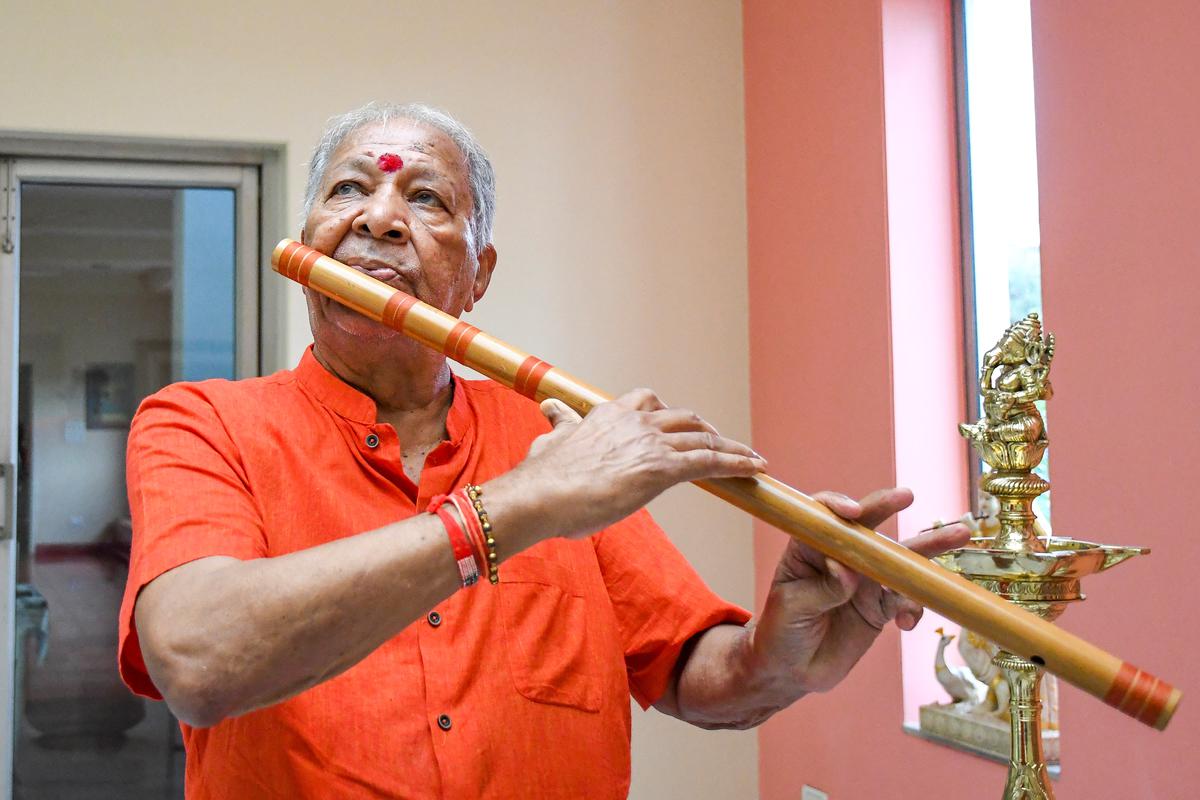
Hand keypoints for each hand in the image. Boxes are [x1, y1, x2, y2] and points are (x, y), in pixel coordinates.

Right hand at [510, 389, 766, 540]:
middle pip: (683, 418)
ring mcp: (651, 443)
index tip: (678, 428)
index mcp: (609, 414)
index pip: (647, 403)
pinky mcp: (663, 468)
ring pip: (703, 438)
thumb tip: (550, 408)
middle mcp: (634, 421)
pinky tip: (756, 469)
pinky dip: (738, 463)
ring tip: (749, 459)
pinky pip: (711, 461)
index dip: (668, 416)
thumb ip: (559, 424)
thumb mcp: (551, 441)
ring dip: (730, 447)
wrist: (540, 495)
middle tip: (718, 444)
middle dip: (705, 430)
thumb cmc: (543, 477)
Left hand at [750, 488, 969, 694]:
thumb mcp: (792, 607)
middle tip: (907, 495)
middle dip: (889, 508)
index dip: (838, 506)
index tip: (852, 511)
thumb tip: (848, 571)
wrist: (791, 671)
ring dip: (927, 548)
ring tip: (957, 534)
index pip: (825, 516)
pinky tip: (907, 624)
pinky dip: (914, 607)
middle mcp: (840, 556)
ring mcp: (864, 580)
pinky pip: (907, 599)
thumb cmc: (781, 631)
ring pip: (898, 558)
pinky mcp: (881, 606)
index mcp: (809, 547)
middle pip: (867, 527)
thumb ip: (822, 589)